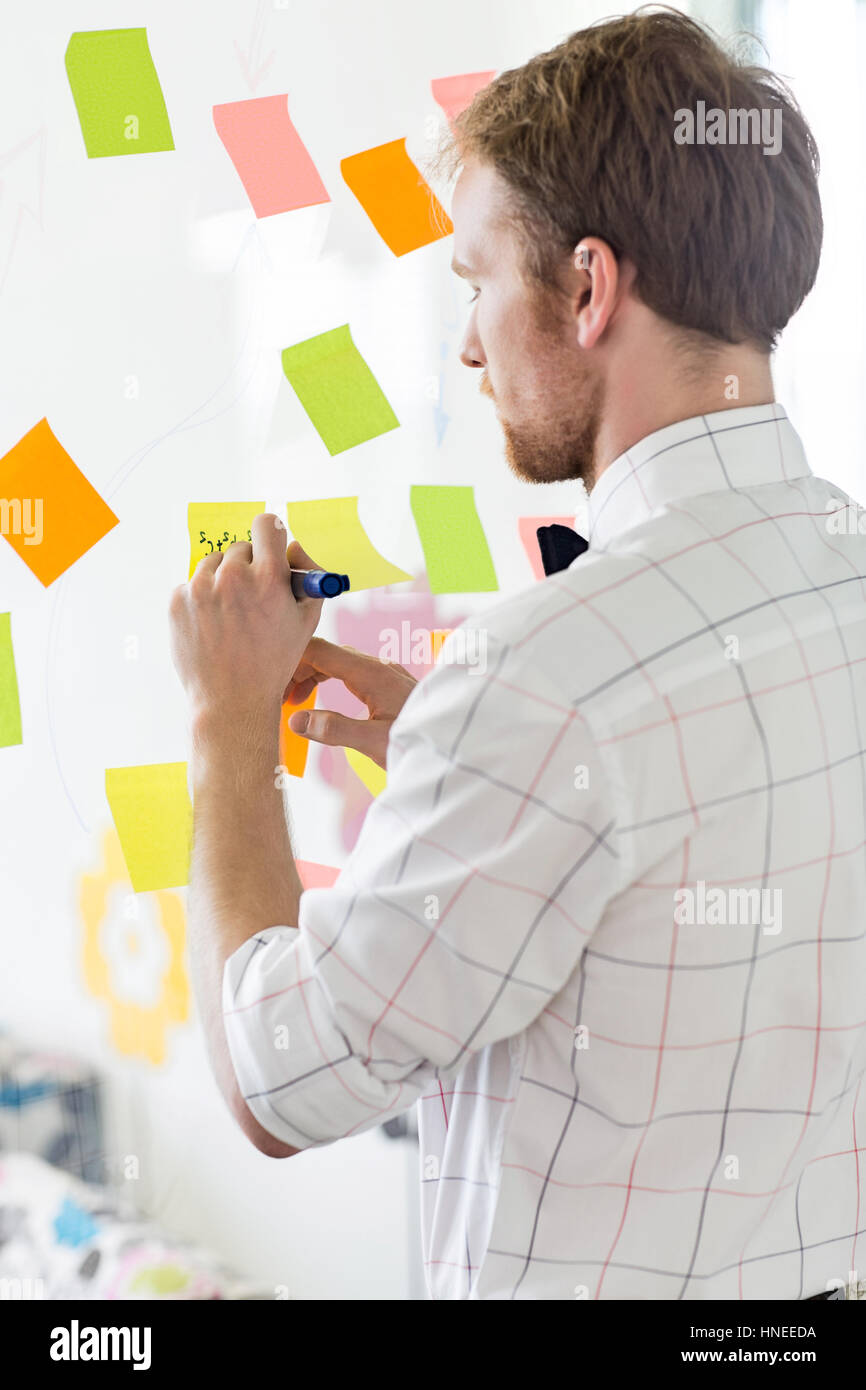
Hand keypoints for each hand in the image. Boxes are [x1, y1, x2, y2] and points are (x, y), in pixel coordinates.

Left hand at [169, 513, 324, 729]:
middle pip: (240, 548)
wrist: (231, 701)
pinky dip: (202, 599)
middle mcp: (233, 577)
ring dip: (223, 581)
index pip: (267, 525)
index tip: (269, 544)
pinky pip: (192, 585)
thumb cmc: (273, 663)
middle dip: (248, 567)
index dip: (271, 534)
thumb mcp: (305, 621)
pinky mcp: (176, 601)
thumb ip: (306, 578)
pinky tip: (213, 626)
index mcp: (268, 578)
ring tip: (231, 616)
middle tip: (252, 598)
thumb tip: (293, 546)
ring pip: (214, 565)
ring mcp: (200, 588)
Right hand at [284, 636, 417, 769]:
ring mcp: (384, 674)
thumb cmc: (421, 743)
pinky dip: (329, 682)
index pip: (320, 651)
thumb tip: (295, 720)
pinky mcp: (389, 685)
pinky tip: (321, 699)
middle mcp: (377, 667)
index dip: (291, 661)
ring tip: (293, 702)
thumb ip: (335, 730)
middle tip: (277, 698)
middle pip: (326, 654)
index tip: (271, 682)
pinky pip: (351, 673)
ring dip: (312, 677)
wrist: (455, 745)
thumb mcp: (375, 742)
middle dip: (298, 671)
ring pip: (338, 663)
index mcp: (371, 673)